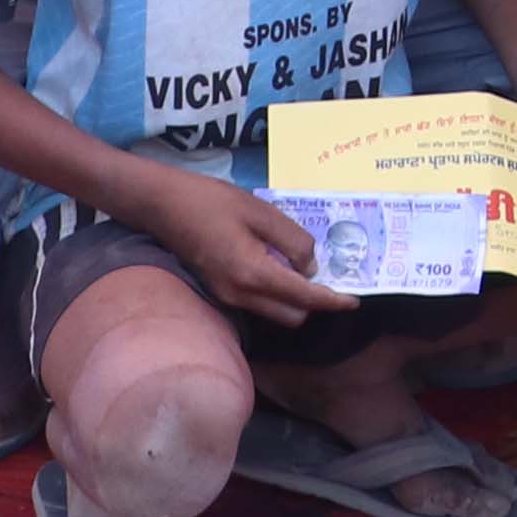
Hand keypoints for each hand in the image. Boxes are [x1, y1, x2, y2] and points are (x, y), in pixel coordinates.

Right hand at [133, 167, 345, 322]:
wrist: (162, 205)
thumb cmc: (211, 201)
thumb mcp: (260, 212)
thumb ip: (292, 240)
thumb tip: (310, 267)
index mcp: (252, 275)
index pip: (303, 298)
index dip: (332, 301)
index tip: (354, 299)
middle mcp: (240, 295)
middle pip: (292, 315)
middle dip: (315, 302)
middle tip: (331, 277)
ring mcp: (227, 297)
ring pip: (275, 312)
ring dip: (295, 298)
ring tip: (307, 268)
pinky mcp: (220, 291)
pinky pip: (259, 302)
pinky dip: (276, 292)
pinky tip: (281, 265)